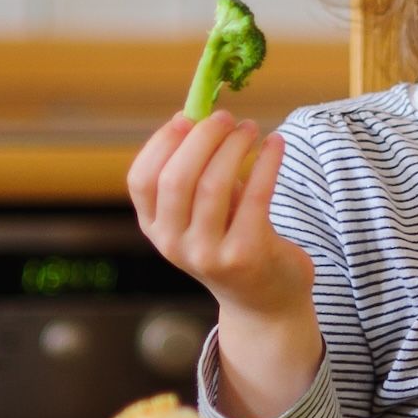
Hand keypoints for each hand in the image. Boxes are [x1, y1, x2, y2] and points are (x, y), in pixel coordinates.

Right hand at [126, 108, 314, 316]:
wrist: (263, 301)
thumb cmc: (230, 240)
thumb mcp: (200, 212)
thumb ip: (193, 172)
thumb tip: (193, 115)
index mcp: (155, 229)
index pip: (142, 180)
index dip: (162, 142)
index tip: (187, 117)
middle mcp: (173, 245)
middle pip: (177, 178)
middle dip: (202, 138)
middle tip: (226, 117)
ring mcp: (207, 254)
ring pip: (214, 184)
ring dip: (235, 146)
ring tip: (251, 128)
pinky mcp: (245, 255)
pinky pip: (255, 195)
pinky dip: (267, 162)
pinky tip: (276, 144)